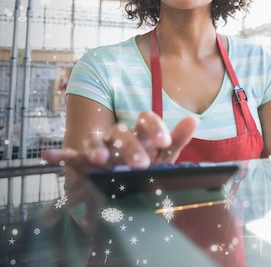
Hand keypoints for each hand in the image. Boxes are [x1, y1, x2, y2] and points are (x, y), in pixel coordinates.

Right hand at [42, 113, 197, 173]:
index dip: (156, 128)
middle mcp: (121, 135)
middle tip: (140, 163)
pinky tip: (50, 155)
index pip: (147, 119)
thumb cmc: (148, 161)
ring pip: (100, 141)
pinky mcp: (85, 158)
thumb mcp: (165, 153)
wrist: (126, 177)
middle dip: (131, 147)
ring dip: (99, 148)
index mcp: (142, 131)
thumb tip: (194, 119)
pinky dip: (60, 155)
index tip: (164, 141)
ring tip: (101, 159)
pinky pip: (72, 154)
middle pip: (124, 132)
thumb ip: (178, 137)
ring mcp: (102, 145)